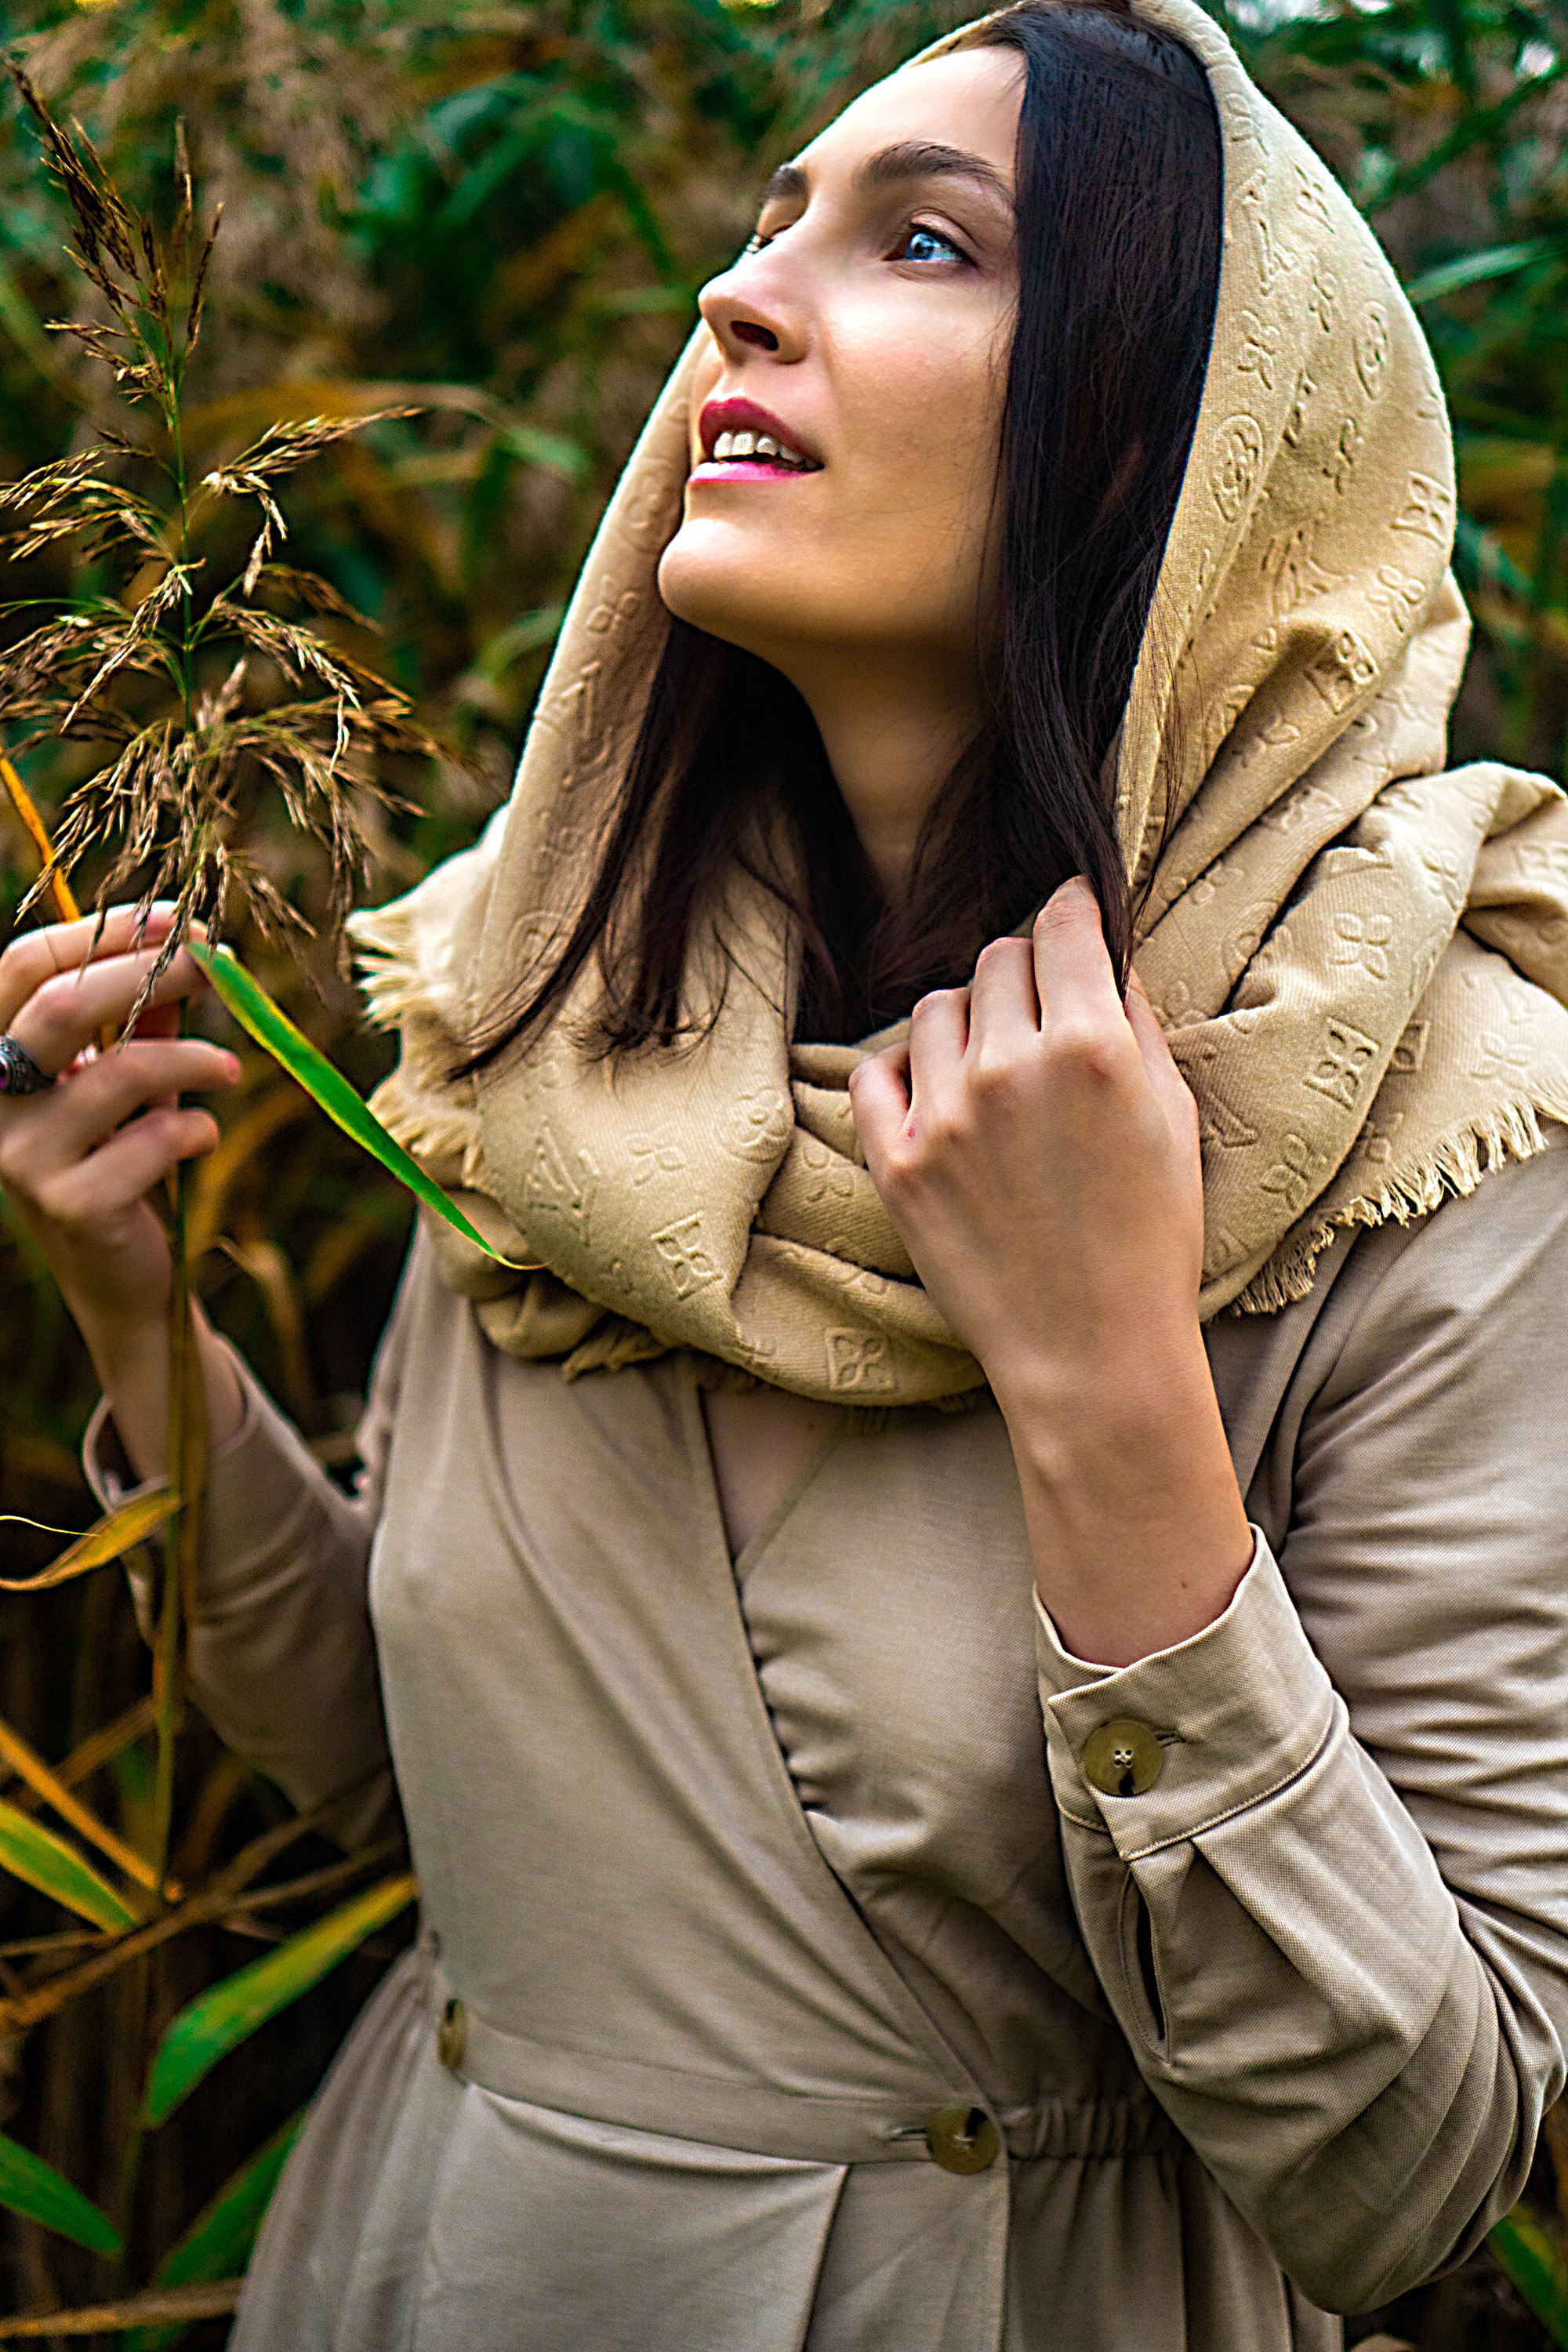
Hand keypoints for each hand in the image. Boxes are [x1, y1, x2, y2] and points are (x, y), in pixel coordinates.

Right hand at [0, 906, 244, 1477]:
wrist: (126, 1281)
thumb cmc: (125, 1161)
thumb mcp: (128, 1081)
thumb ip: (145, 1017)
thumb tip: (196, 942)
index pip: (24, 964)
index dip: (106, 932)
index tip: (183, 921)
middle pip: (59, 1003)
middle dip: (150, 972)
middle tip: (218, 965)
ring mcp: (21, 1157)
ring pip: (121, 1069)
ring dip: (195, 1058)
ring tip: (230, 1069)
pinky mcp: (70, 1204)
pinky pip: (152, 1139)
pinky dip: (195, 1128)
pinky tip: (202, 1136)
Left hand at [849, 877, 1251, 1663]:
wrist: (1094, 1355)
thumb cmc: (1151, 1239)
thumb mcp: (1171, 1118)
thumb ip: (1132, 1025)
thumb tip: (1098, 958)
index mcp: (1090, 1046)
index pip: (1060, 924)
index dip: (1070, 911)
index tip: (1070, 915)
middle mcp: (1009, 1066)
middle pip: (998, 958)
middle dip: (1024, 974)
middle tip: (1041, 1012)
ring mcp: (944, 1115)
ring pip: (936, 1006)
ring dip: (966, 1020)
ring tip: (994, 1068)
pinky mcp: (896, 1163)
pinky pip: (877, 1070)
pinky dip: (903, 1070)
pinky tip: (936, 1094)